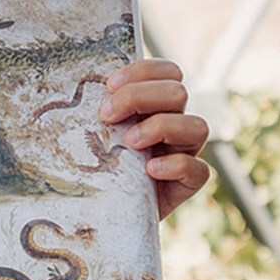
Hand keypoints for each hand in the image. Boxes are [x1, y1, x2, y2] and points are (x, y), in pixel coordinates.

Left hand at [100, 59, 209, 220]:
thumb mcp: (95, 129)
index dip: (142, 71)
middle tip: (108, 116)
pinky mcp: (188, 183)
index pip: (168, 72)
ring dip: (160, 127)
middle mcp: (176, 122)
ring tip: (129, 142)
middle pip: (178, 92)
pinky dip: (175, 165)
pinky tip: (149, 170)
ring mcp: (186, 152)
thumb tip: (79, 82)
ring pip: (198, 126)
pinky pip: (200, 169)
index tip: (108, 85)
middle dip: (139, 98)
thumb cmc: (98, 162)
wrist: (102, 208)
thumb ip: (99, 107)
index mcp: (158, 103)